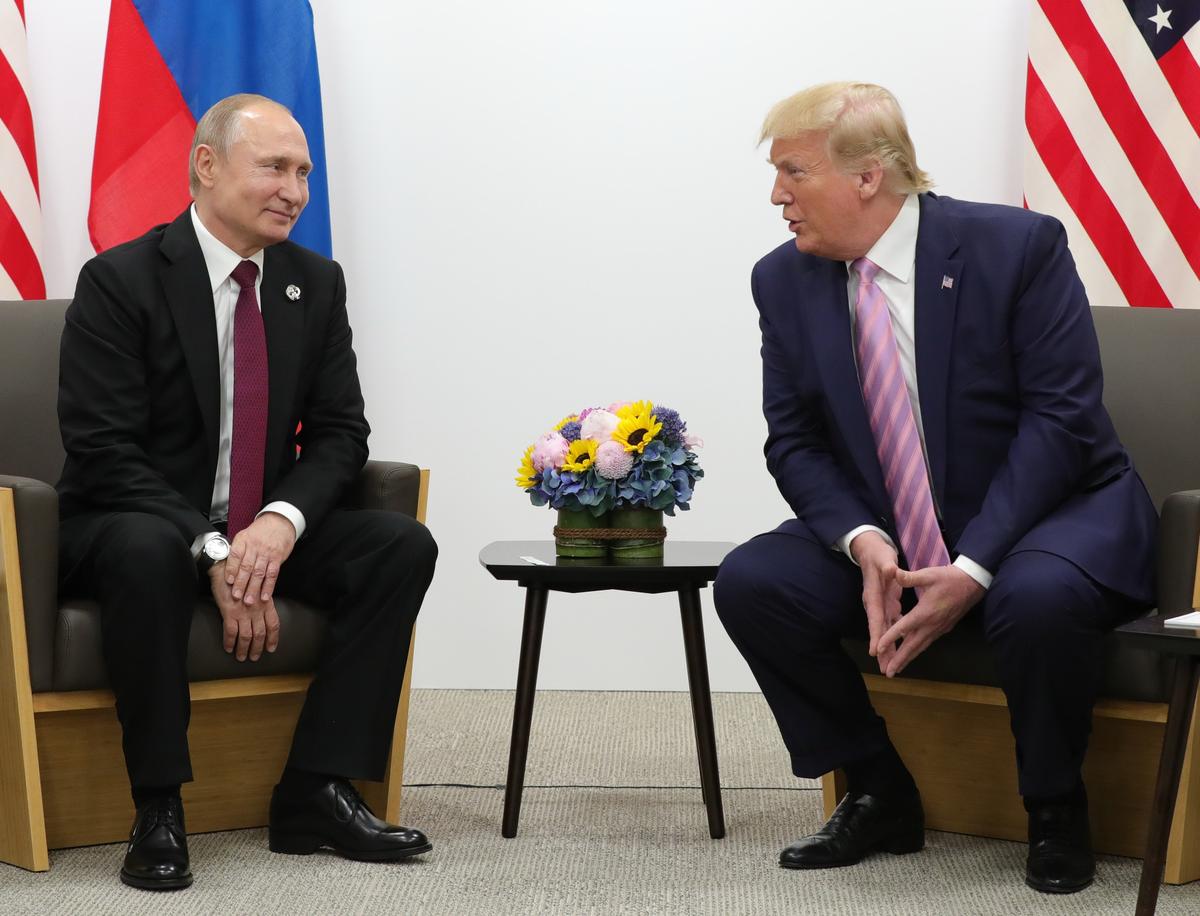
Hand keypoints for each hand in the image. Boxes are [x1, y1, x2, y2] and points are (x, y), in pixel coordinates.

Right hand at [210, 562, 279, 660]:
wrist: (225, 568)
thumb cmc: (240, 577)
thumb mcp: (256, 589)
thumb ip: (261, 601)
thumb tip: (261, 616)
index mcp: (266, 603)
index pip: (274, 624)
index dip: (273, 638)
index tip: (271, 648)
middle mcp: (257, 609)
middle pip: (260, 633)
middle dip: (258, 648)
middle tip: (255, 657)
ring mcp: (243, 611)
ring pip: (246, 636)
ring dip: (244, 649)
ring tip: (242, 657)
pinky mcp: (229, 612)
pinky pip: (231, 632)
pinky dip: (230, 642)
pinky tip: (229, 648)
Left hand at [226, 512, 296, 604]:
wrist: (279, 523)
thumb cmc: (260, 532)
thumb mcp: (244, 536)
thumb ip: (237, 551)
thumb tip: (227, 568)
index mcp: (243, 540)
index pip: (236, 555)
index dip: (232, 569)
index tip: (228, 581)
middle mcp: (255, 547)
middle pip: (247, 567)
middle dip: (241, 583)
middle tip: (237, 596)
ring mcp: (267, 553)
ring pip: (259, 573)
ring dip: (254, 588)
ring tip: (249, 601)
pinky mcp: (277, 558)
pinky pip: (272, 574)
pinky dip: (268, 586)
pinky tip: (264, 596)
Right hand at [850, 531, 902, 669]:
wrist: (871, 550)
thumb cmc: (878, 554)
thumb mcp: (883, 557)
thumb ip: (888, 565)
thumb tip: (891, 569)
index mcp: (874, 595)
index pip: (875, 617)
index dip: (876, 634)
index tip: (875, 651)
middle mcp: (875, 603)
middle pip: (878, 630)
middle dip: (882, 649)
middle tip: (885, 668)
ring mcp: (880, 605)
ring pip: (885, 630)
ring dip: (888, 647)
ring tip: (891, 665)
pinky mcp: (887, 603)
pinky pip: (891, 623)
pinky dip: (895, 636)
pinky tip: (901, 647)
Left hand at [876, 565, 985, 677]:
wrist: (973, 583)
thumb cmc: (949, 578)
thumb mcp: (928, 574)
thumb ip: (910, 577)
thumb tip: (893, 573)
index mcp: (925, 612)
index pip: (903, 628)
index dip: (890, 638)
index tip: (878, 649)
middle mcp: (931, 624)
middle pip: (912, 645)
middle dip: (900, 660)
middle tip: (888, 673)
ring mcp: (938, 628)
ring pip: (921, 647)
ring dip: (908, 658)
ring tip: (897, 669)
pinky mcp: (944, 628)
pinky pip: (927, 642)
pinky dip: (917, 650)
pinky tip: (911, 653)